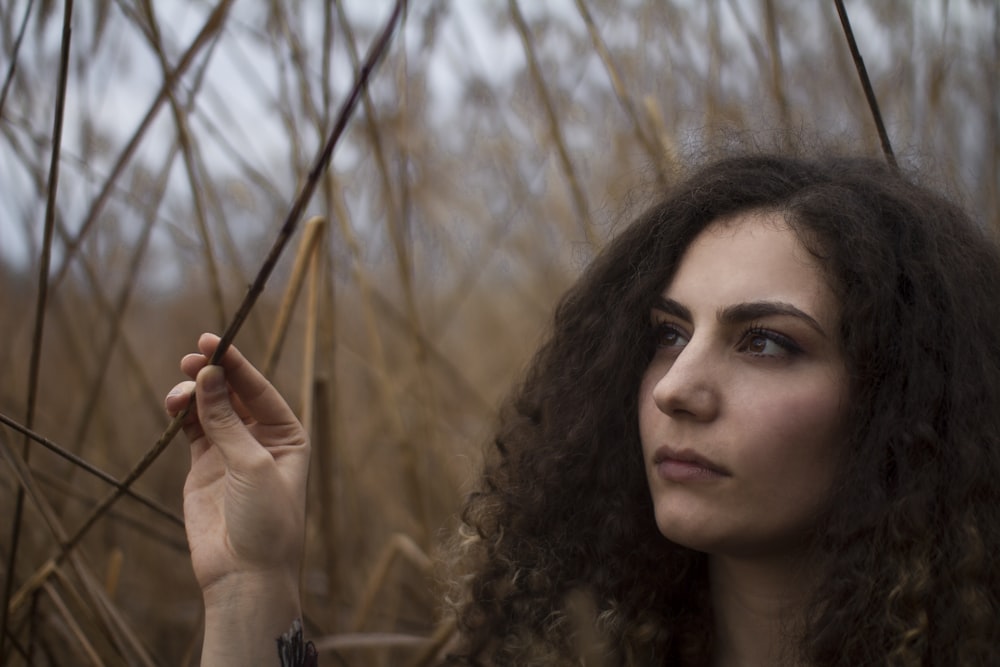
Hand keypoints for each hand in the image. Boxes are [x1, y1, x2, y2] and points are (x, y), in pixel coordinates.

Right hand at [165, 333, 307, 660]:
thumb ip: (227, 421)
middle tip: (191, 359)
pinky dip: (182, 415)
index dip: (237, 364)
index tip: (213, 340)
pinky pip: (192, 430)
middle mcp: (261, 440)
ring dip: (194, 394)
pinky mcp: (204, 468)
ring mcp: (231, 453)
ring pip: (210, 409)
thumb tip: (208, 375)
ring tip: (179, 393)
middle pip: (234, 394)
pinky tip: (175, 406)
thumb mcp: (252, 465)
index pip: (260, 390)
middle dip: (213, 374)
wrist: (245, 575)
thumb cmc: (266, 520)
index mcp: (289, 436)